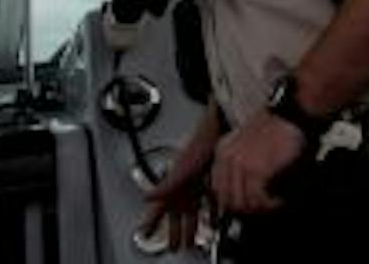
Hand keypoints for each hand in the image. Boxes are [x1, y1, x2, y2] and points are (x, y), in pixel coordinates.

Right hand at [139, 106, 218, 251]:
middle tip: (174, 244)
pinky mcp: (216, 176)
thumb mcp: (182, 166)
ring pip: (194, 208)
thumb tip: (147, 197)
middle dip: (175, 229)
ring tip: (192, 239)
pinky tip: (217, 218)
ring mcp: (200, 179)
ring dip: (193, 224)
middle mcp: (185, 181)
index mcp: (174, 180)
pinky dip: (212, 211)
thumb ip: (166, 184)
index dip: (151, 220)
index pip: (158, 205)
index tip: (144, 231)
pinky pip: (211, 199)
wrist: (223, 123)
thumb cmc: (203, 138)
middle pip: (177, 212)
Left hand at [211, 110, 307, 214]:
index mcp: (223, 151)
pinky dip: (271, 204)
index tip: (246, 205)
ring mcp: (240, 165)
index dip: (231, 201)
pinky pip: (259, 199)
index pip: (217, 187)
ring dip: (260, 207)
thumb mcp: (247, 142)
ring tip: (274, 204)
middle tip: (263, 208)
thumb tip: (242, 193)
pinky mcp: (256, 171)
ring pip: (243, 203)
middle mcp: (227, 159)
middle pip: (228, 199)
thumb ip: (239, 163)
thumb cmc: (277, 128)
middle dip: (246, 209)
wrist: (292, 114)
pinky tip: (280, 200)